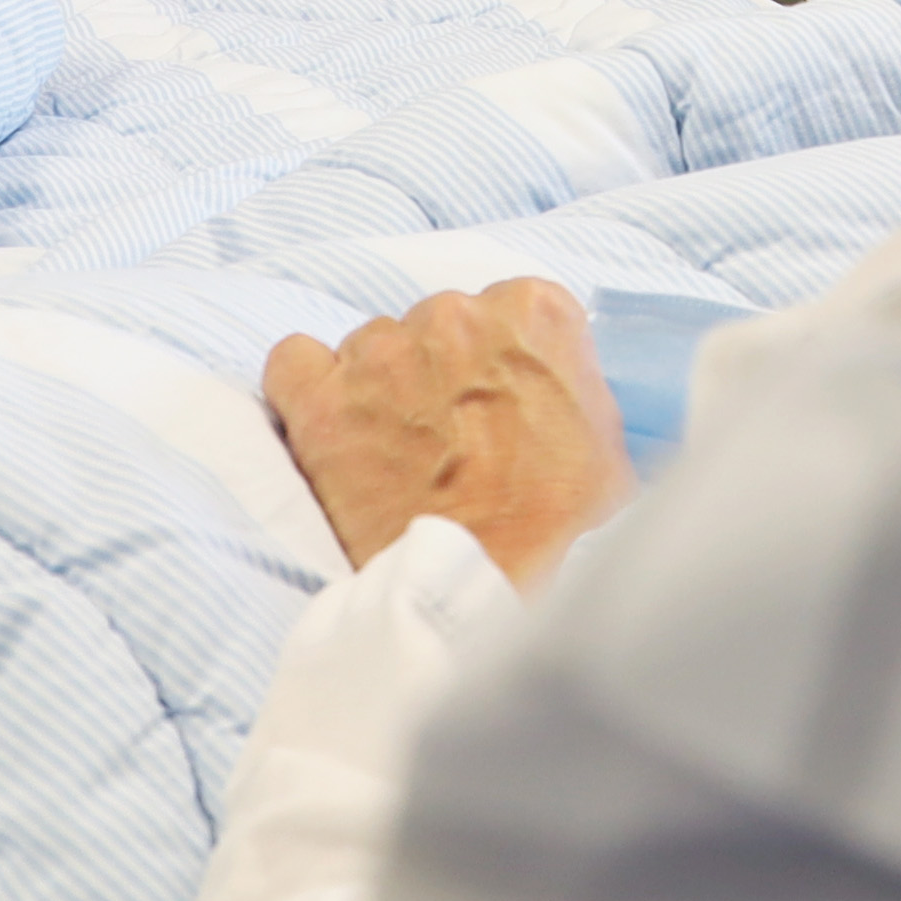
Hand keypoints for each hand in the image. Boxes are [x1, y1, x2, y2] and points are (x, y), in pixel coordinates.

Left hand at [260, 283, 631, 590]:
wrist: (486, 591)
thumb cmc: (558, 532)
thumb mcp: (606, 445)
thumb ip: (570, 388)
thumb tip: (546, 393)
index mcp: (533, 313)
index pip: (509, 309)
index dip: (501, 363)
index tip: (499, 404)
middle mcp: (455, 315)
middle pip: (437, 326)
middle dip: (440, 375)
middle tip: (451, 441)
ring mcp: (381, 352)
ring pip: (370, 346)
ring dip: (380, 389)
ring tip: (395, 456)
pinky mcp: (322, 400)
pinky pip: (294, 362)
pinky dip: (307, 390)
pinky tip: (331, 430)